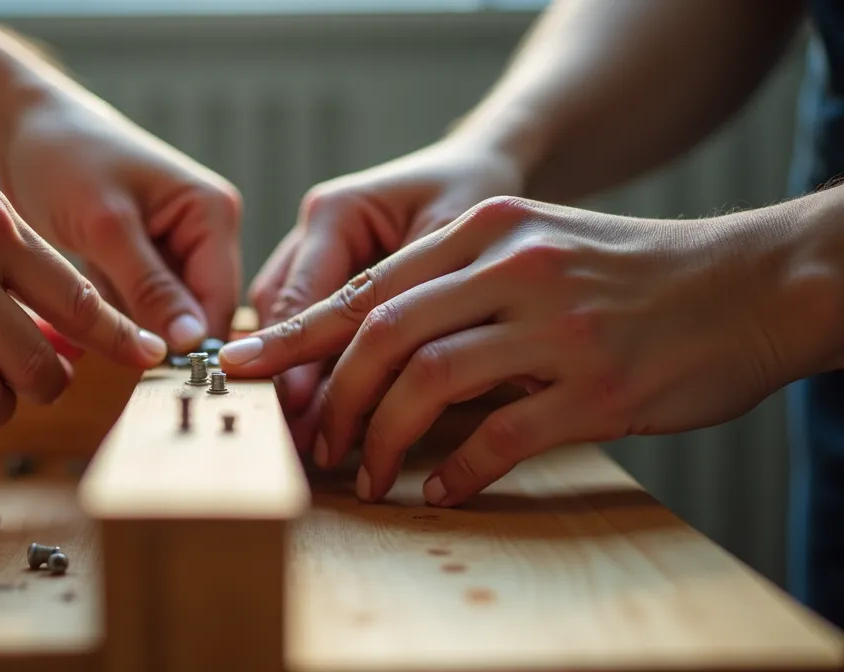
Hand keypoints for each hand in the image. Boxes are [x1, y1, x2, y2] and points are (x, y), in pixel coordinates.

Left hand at [0, 91, 241, 350]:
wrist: (19, 125)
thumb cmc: (63, 157)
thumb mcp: (106, 225)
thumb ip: (150, 286)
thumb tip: (192, 344)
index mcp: (213, 213)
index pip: (220, 300)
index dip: (195, 345)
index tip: (156, 380)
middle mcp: (203, 232)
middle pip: (197, 313)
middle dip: (159, 338)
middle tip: (111, 357)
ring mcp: (172, 248)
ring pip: (165, 317)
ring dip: (132, 331)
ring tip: (90, 325)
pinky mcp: (140, 261)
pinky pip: (138, 308)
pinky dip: (113, 317)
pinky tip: (81, 314)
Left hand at [224, 196, 837, 504]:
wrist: (750, 284)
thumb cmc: (630, 274)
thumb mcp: (539, 246)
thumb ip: (459, 281)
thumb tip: (368, 344)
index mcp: (490, 228)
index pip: (369, 285)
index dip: (297, 334)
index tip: (242, 367)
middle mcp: (514, 265)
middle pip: (381, 331)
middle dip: (330, 396)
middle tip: (312, 442)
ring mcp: (556, 325)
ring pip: (426, 381)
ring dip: (379, 438)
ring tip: (365, 473)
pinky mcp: (596, 386)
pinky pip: (498, 437)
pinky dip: (455, 471)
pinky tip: (440, 491)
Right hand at [237, 138, 523, 448]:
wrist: (482, 161)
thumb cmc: (477, 192)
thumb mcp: (459, 244)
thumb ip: (425, 305)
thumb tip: (403, 378)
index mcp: (337, 212)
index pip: (307, 298)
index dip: (299, 358)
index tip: (296, 410)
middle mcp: (314, 228)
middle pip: (284, 312)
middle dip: (289, 375)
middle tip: (294, 435)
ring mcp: (315, 248)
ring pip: (287, 319)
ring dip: (297, 374)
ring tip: (305, 434)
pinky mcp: (329, 268)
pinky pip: (311, 319)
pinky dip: (317, 361)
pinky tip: (325, 408)